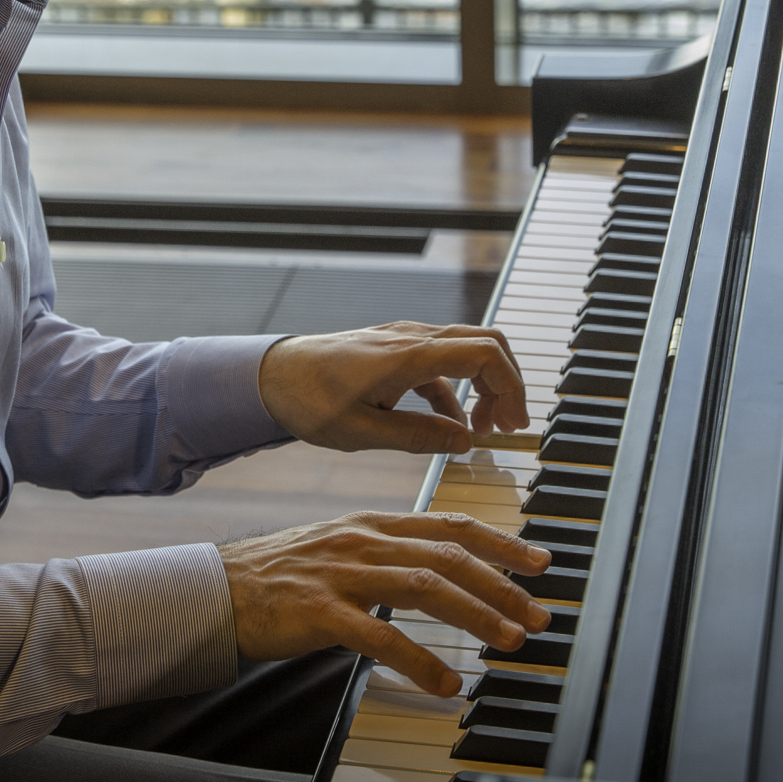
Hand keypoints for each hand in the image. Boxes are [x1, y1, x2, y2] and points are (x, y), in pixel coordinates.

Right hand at [219, 511, 553, 697]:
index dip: (501, 542)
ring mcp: (343, 574)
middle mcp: (364, 541)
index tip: (540, 562)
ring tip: (510, 641)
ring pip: (426, 588)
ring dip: (476, 616)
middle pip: (449, 557)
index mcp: (373, 525)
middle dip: (503, 586)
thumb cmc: (281, 574)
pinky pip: (382, 637)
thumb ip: (387, 553)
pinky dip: (421, 662)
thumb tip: (440, 571)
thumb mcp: (340, 547)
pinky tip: (446, 684)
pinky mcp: (321, 611)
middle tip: (539, 614)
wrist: (219, 588)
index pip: (450, 525)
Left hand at [256, 321, 527, 455]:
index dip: (511, 386)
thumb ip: (418, 437)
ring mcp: (405, 340)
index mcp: (409, 355)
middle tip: (508, 427)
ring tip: (485, 430)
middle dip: (507, 384)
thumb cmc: (308, 400)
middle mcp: (413, 337)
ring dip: (484, 386)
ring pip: (466, 350)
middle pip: (486, 343)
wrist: (270, 375)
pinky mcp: (395, 350)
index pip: (485, 353)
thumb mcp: (363, 431)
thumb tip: (466, 444)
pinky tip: (451, 424)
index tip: (512, 425)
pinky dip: (458, 390)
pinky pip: (442, 362)